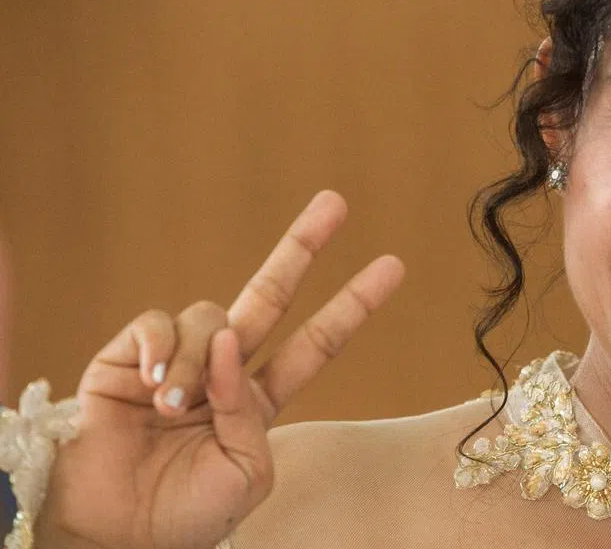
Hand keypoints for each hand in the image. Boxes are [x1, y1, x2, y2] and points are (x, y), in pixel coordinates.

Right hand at [38, 190, 404, 548]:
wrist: (110, 535)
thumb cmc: (183, 517)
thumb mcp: (245, 475)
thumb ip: (250, 412)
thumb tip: (232, 344)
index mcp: (258, 402)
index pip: (314, 345)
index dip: (352, 307)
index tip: (392, 266)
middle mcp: (222, 372)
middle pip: (269, 295)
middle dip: (302, 247)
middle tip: (337, 203)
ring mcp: (177, 361)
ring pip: (210, 317)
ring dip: (198, 359)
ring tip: (172, 407)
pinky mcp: (126, 358)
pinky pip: (157, 322)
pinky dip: (160, 347)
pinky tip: (150, 384)